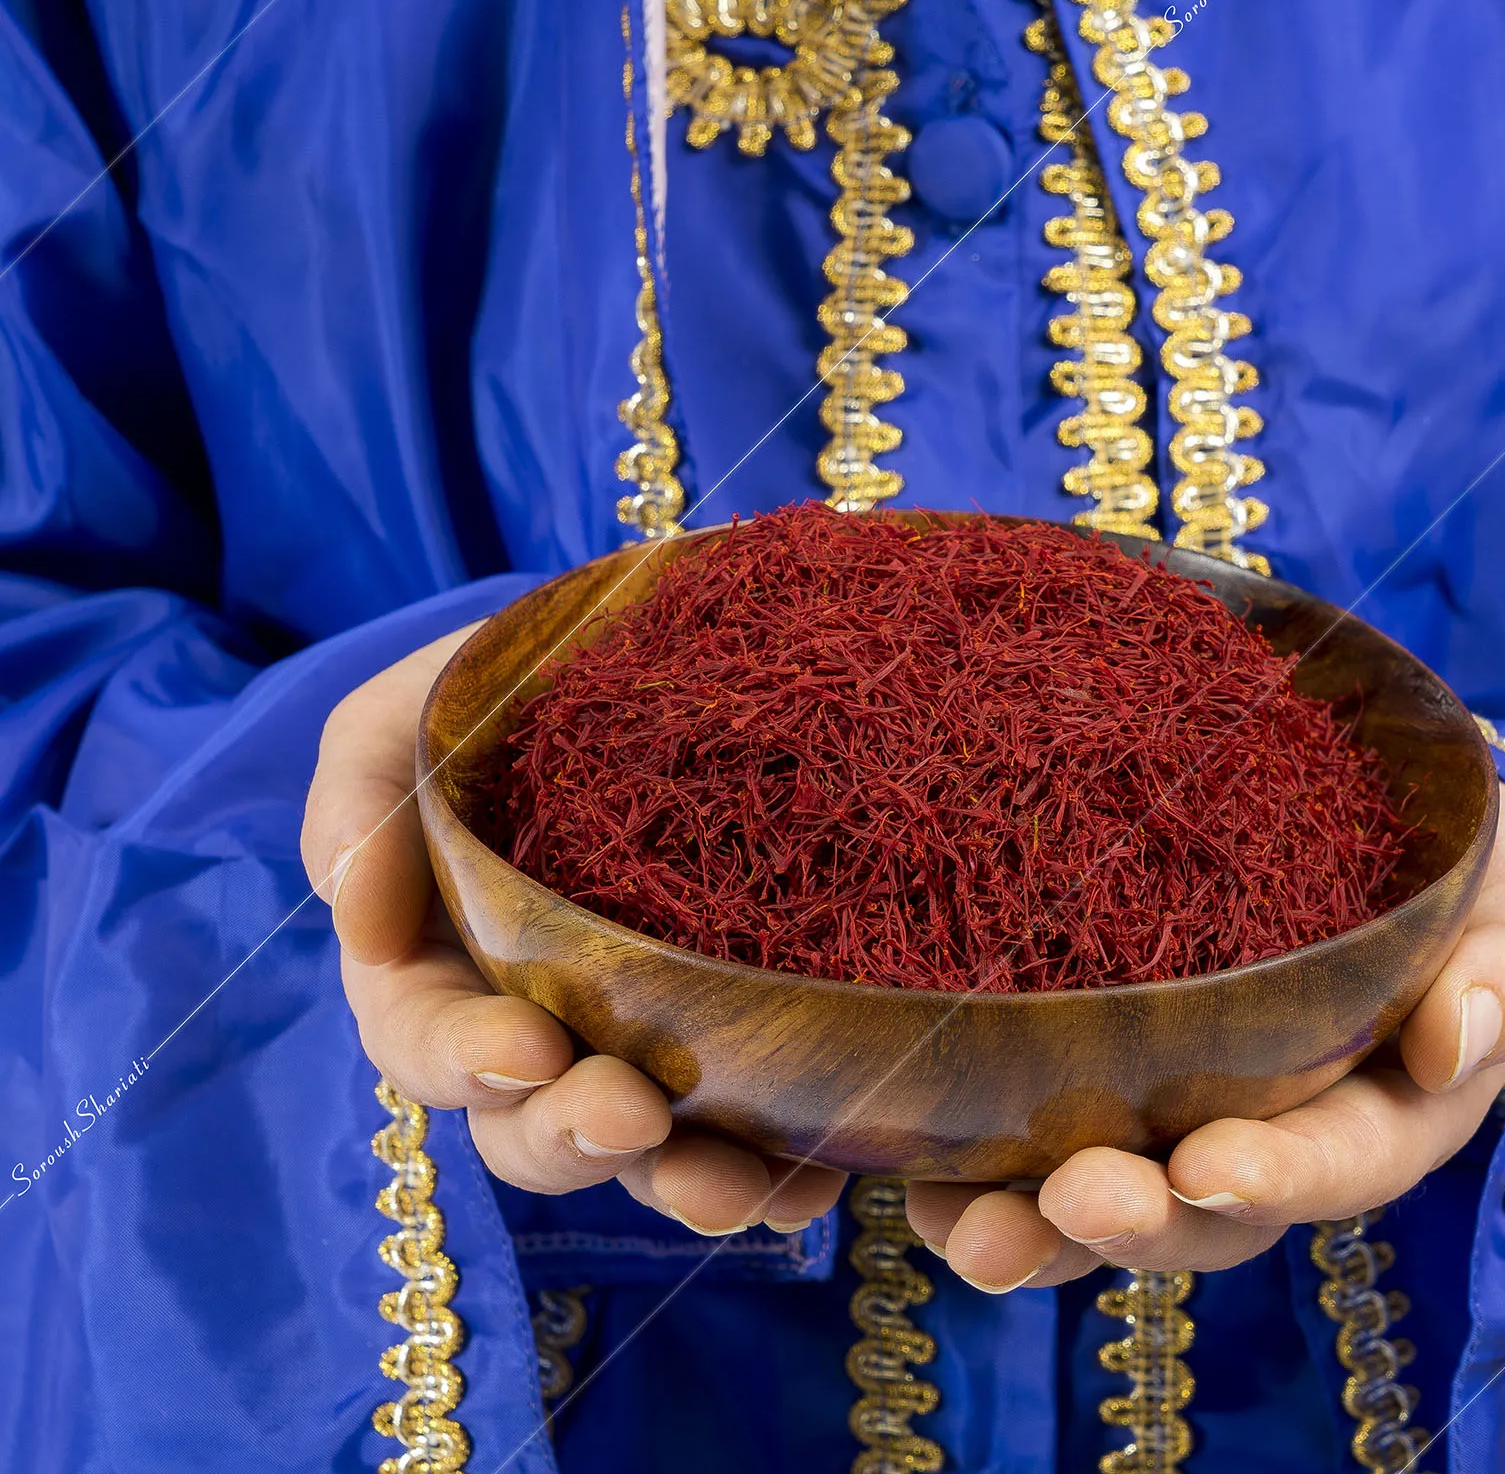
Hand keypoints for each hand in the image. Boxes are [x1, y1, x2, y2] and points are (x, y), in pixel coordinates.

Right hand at [300, 628, 845, 1234]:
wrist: (644, 652)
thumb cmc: (508, 687)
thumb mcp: (412, 710)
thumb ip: (360, 795)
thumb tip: (351, 916)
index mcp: (444, 966)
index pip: (430, 1043)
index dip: (468, 1061)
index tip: (529, 1047)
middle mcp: (539, 1027)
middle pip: (532, 1129)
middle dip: (575, 1138)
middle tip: (633, 1114)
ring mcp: (640, 1045)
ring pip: (647, 1156)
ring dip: (684, 1186)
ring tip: (735, 1183)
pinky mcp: (735, 1042)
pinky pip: (755, 1133)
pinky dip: (782, 1171)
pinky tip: (819, 1176)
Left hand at [905, 785, 1504, 1290]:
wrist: (1381, 804)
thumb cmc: (1465, 857)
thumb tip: (1454, 1033)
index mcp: (1391, 1103)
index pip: (1343, 1158)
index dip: (1282, 1175)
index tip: (1209, 1167)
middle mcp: (1282, 1128)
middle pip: (1211, 1210)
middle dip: (1138, 1223)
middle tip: (1066, 1206)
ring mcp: (1190, 1107)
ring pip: (1118, 1196)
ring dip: (1037, 1227)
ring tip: (959, 1230)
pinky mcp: (1112, 1069)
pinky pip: (1045, 1138)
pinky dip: (983, 1167)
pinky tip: (917, 1180)